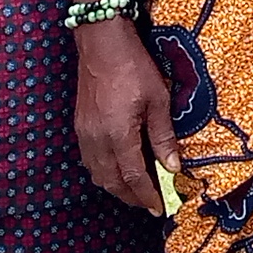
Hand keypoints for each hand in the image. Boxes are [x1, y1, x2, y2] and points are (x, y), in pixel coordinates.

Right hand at [72, 21, 182, 214]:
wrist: (101, 43)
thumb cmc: (133, 67)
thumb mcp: (158, 100)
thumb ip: (163, 136)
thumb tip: (172, 167)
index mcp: (118, 135)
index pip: (133, 178)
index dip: (147, 196)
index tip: (159, 208)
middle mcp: (97, 140)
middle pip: (112, 182)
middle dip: (131, 197)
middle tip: (150, 202)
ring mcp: (85, 133)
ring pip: (98, 174)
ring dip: (116, 187)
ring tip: (136, 190)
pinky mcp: (80, 126)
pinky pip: (90, 160)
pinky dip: (104, 172)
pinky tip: (117, 168)